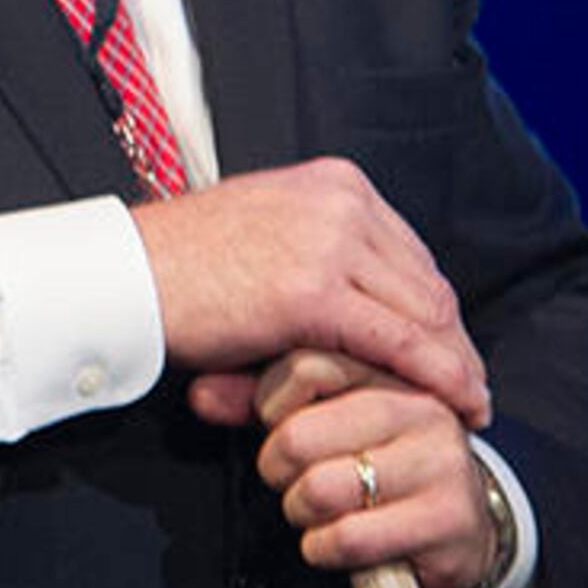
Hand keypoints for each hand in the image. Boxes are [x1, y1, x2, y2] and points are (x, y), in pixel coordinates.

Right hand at [132, 158, 488, 426]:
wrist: (121, 276)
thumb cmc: (175, 265)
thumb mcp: (265, 237)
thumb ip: (322, 257)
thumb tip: (368, 307)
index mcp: (332, 182)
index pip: (412, 252)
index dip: (436, 310)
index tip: (449, 348)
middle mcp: (340, 202)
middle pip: (428, 283)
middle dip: (452, 342)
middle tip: (466, 388)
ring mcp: (328, 244)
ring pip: (424, 314)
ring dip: (450, 365)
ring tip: (464, 405)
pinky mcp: (313, 294)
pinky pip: (397, 342)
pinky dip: (436, 377)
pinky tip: (456, 403)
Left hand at [205, 351, 506, 587]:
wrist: (454, 528)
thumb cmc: (375, 464)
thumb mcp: (319, 418)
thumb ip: (259, 399)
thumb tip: (202, 393)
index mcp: (391, 370)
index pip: (303, 368)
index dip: (270, 406)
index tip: (279, 424)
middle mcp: (423, 409)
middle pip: (300, 435)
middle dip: (277, 469)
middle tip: (293, 478)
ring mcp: (443, 463)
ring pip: (320, 488)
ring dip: (300, 511)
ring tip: (317, 508)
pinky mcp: (449, 519)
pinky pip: (349, 536)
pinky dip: (324, 548)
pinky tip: (335, 541)